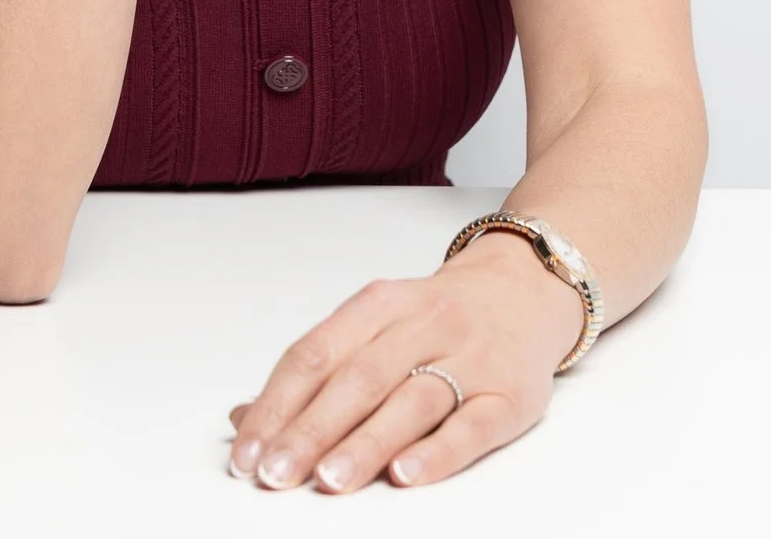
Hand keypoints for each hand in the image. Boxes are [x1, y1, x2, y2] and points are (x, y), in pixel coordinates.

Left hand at [222, 234, 586, 491]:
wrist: (527, 290)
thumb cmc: (436, 318)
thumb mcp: (374, 324)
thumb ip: (315, 370)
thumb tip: (244, 421)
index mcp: (380, 304)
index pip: (316, 354)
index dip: (277, 405)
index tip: (248, 452)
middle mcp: (425, 324)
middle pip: (359, 378)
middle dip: (312, 430)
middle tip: (276, 474)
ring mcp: (471, 359)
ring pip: (413, 401)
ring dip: (366, 443)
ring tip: (329, 480)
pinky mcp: (511, 395)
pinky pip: (473, 425)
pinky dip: (439, 451)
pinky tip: (405, 474)